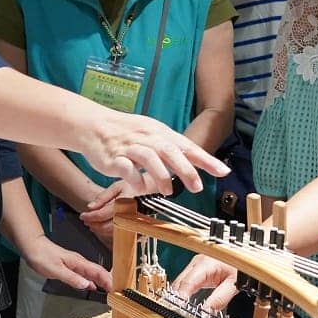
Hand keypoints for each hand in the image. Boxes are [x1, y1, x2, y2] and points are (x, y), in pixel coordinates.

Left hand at [19, 234, 111, 292]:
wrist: (33, 247)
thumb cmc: (42, 257)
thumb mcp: (56, 270)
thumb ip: (72, 278)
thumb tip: (88, 285)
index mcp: (79, 262)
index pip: (99, 271)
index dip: (108, 280)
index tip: (115, 289)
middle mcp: (80, 263)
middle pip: (99, 272)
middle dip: (109, 281)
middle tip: (116, 293)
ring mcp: (76, 265)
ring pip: (93, 274)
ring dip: (102, 282)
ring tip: (109, 291)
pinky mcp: (71, 268)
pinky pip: (85, 275)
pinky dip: (92, 281)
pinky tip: (93, 287)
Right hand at [83, 112, 227, 196]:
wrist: (94, 125)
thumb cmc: (128, 133)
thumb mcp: (154, 135)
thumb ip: (174, 150)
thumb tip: (198, 164)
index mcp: (161, 134)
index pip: (188, 146)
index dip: (206, 160)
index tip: (222, 172)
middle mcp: (148, 138)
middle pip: (170, 151)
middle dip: (186, 170)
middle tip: (197, 187)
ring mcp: (130, 147)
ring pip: (149, 158)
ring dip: (161, 176)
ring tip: (168, 191)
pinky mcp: (113, 157)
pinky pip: (125, 168)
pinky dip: (134, 179)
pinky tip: (139, 188)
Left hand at [83, 181, 128, 244]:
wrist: (150, 192)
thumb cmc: (134, 187)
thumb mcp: (117, 186)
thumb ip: (103, 197)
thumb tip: (90, 206)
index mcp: (123, 203)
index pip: (102, 215)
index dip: (90, 216)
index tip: (83, 215)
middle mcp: (128, 215)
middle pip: (105, 226)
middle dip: (93, 224)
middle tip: (86, 220)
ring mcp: (131, 223)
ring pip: (111, 232)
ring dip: (99, 229)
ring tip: (92, 223)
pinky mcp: (134, 227)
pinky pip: (118, 233)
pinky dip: (108, 231)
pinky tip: (102, 226)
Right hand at [171, 254, 240, 309]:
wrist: (244, 256)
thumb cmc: (240, 266)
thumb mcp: (234, 284)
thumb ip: (221, 298)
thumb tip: (207, 310)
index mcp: (206, 264)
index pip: (187, 282)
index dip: (181, 296)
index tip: (179, 309)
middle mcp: (197, 262)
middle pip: (180, 282)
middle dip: (177, 298)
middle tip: (179, 313)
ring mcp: (195, 264)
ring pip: (180, 282)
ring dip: (179, 295)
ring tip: (181, 310)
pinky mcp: (195, 269)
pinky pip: (184, 281)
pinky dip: (183, 292)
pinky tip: (184, 302)